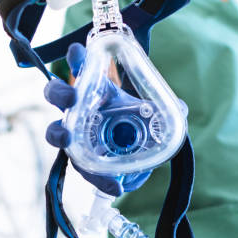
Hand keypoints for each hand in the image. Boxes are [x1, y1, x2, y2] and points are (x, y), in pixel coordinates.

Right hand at [43, 43, 151, 196]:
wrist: (130, 148)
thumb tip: (181, 109)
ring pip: (55, 131)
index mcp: (94, 89)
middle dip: (58, 92)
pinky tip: (115, 187)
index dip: (75, 58)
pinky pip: (83, 168)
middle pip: (56, 95)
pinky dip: (99, 179)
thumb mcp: (149, 109)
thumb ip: (164, 107)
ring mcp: (74, 133)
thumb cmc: (134, 119)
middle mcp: (78, 108)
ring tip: (66, 138)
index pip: (79, 67)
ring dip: (58, 132)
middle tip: (71, 96)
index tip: (78, 51)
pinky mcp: (81, 160)